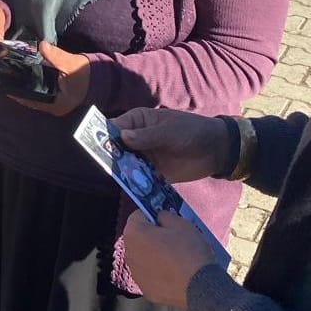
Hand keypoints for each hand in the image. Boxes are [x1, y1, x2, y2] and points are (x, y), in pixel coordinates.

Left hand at [9, 40, 90, 115]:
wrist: (100, 78)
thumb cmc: (87, 74)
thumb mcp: (71, 64)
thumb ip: (56, 56)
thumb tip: (42, 46)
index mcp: (56, 104)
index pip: (31, 100)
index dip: (18, 91)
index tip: (7, 81)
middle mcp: (53, 107)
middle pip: (30, 98)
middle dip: (19, 87)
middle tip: (6, 75)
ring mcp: (54, 103)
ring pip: (34, 95)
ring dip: (25, 86)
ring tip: (12, 74)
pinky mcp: (55, 96)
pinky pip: (39, 92)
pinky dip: (32, 84)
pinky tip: (25, 75)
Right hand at [109, 108, 230, 183]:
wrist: (215, 150)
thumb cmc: (192, 131)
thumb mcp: (170, 131)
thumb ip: (147, 136)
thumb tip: (122, 136)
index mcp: (137, 122)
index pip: (114, 127)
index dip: (103, 135)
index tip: (95, 145)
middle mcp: (136, 140)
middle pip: (116, 148)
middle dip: (110, 157)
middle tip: (105, 165)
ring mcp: (143, 157)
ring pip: (125, 165)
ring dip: (122, 172)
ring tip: (121, 178)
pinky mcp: (153, 174)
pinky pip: (139, 179)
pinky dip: (136, 184)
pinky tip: (135, 188)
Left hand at [122, 211, 217, 309]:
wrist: (200, 288)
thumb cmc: (189, 251)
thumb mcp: (181, 224)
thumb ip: (165, 215)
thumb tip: (159, 217)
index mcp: (133, 233)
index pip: (138, 216)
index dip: (152, 216)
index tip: (165, 222)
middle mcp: (128, 253)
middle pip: (138, 238)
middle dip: (150, 236)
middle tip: (171, 240)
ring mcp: (135, 274)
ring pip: (142, 258)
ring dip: (152, 255)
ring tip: (174, 259)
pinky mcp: (145, 289)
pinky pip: (149, 275)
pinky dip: (157, 273)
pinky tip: (173, 275)